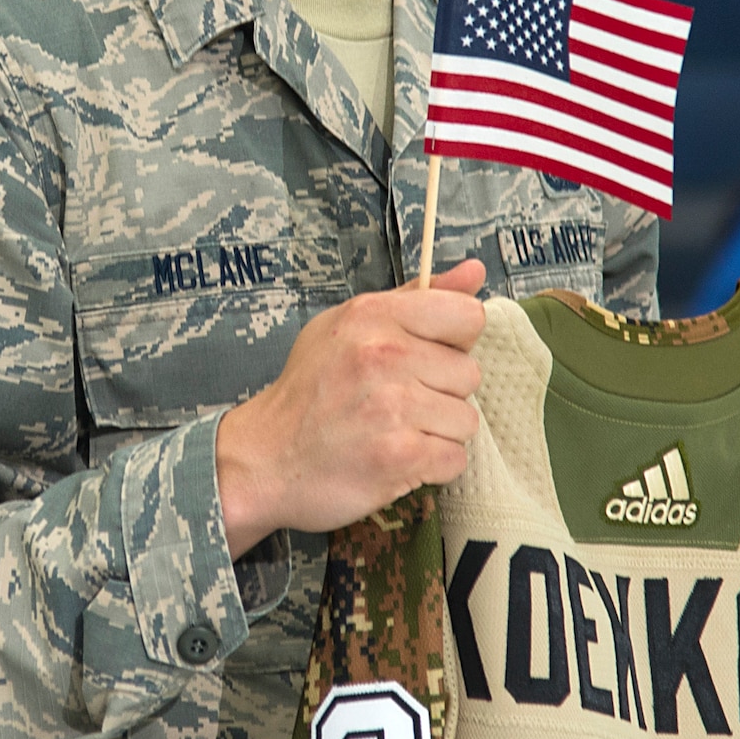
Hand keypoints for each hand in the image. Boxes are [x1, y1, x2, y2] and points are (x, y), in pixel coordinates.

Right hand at [216, 260, 485, 558]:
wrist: (264, 458)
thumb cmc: (311, 390)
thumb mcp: (350, 324)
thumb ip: (416, 297)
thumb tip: (475, 272)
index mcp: (373, 315)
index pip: (467, 316)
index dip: (454, 341)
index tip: (425, 357)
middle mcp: (383, 355)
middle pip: (469, 373)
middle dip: (442, 391)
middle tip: (397, 401)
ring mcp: (392, 408)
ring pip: (466, 419)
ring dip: (438, 432)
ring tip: (395, 430)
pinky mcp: (398, 457)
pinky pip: (455, 459)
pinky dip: (431, 465)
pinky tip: (396, 457)